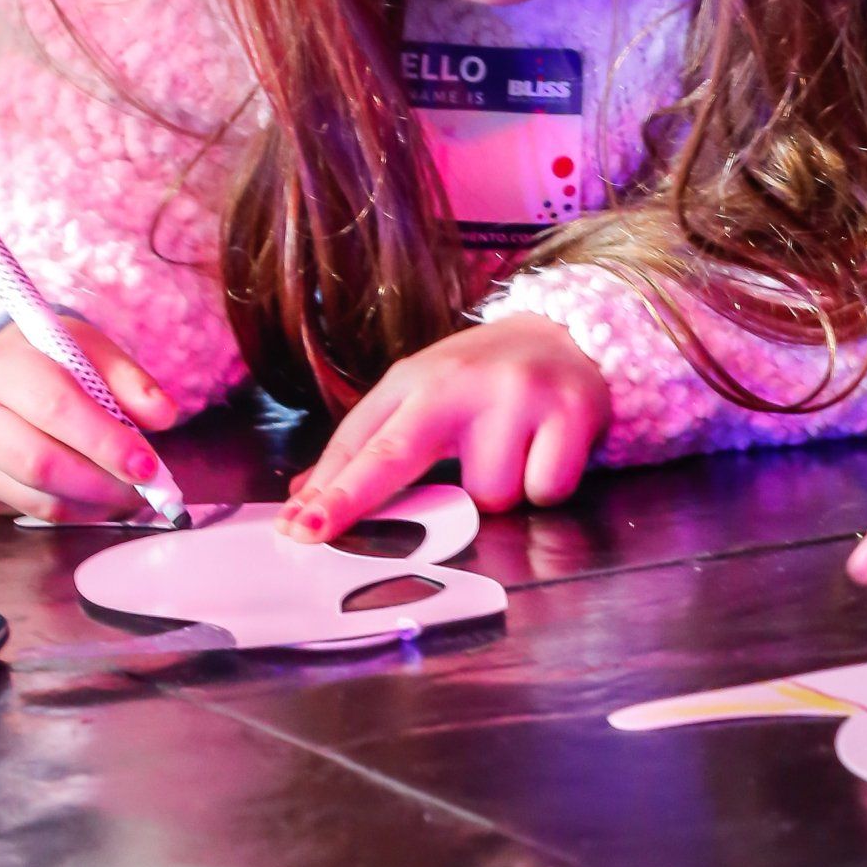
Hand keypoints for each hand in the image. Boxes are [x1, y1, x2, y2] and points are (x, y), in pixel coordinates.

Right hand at [0, 316, 176, 520]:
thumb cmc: (47, 361)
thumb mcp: (89, 350)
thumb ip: (128, 380)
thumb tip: (164, 416)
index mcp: (6, 366)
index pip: (57, 408)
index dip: (106, 442)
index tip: (147, 464)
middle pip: (42, 462)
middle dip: (105, 481)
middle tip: (147, 486)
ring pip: (39, 495)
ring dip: (96, 502)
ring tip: (130, 492)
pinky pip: (34, 511)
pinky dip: (78, 512)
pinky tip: (102, 498)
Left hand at [279, 316, 610, 537]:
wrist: (569, 334)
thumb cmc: (484, 379)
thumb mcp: (422, 395)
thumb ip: (369, 442)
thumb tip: (306, 494)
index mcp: (417, 380)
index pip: (362, 440)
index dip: (328, 489)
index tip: (296, 526)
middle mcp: (462, 381)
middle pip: (398, 453)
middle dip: (354, 497)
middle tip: (315, 531)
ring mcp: (518, 394)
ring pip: (489, 496)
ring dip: (499, 492)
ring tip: (513, 453)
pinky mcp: (571, 411)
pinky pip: (544, 491)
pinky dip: (546, 486)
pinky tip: (547, 452)